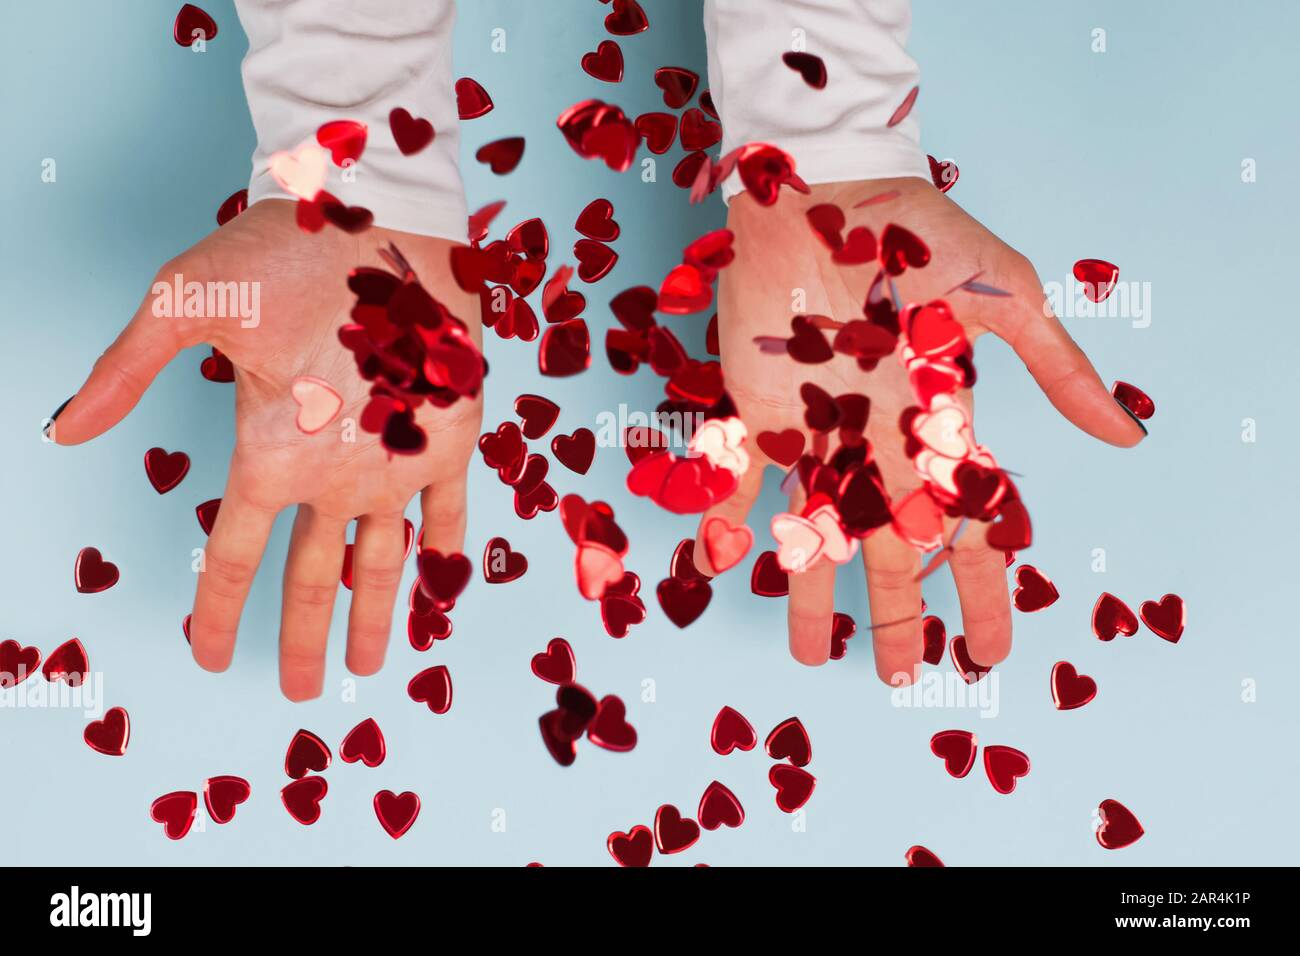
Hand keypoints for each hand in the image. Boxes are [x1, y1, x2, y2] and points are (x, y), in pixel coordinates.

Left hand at [51, 200, 482, 699]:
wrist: (386, 210)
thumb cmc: (284, 251)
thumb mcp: (185, 300)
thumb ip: (124, 374)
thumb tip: (63, 431)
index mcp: (274, 451)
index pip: (236, 558)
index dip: (219, 615)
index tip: (213, 657)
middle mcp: (342, 473)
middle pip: (312, 580)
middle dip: (300, 642)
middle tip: (297, 691)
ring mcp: (403, 460)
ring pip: (385, 560)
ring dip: (375, 618)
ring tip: (371, 665)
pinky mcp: (452, 436)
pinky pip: (451, 508)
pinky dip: (445, 545)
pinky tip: (440, 575)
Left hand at [694, 177, 1142, 680]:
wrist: (822, 186)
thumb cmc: (919, 236)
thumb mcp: (1004, 298)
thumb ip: (1056, 369)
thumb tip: (1129, 437)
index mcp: (938, 429)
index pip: (968, 530)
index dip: (981, 592)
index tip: (986, 652)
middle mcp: (875, 444)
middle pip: (888, 550)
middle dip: (894, 615)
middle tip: (893, 676)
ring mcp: (812, 434)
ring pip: (813, 532)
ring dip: (811, 592)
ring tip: (809, 655)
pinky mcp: (754, 411)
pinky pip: (738, 481)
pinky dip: (729, 522)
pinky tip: (725, 568)